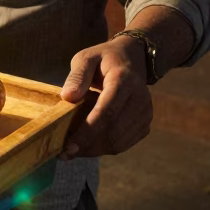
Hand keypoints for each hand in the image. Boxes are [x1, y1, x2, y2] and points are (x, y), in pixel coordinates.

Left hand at [59, 36, 152, 158]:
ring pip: (119, 143)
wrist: (134, 59)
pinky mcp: (145, 124)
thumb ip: (77, 76)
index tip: (68, 146)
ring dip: (94, 150)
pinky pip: (124, 144)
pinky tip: (89, 143)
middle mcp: (139, 99)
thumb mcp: (86, 58)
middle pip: (113, 132)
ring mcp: (145, 113)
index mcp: (124, 80)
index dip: (87, 132)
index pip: (107, 112)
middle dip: (88, 146)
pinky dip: (104, 148)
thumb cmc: (104, 59)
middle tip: (64, 152)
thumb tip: (68, 97)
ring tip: (73, 149)